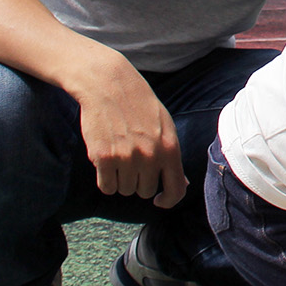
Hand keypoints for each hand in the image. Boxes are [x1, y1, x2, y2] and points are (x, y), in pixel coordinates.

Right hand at [77, 67, 187, 207]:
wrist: (109, 84)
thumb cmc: (139, 104)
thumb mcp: (165, 125)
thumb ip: (172, 155)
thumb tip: (182, 184)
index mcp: (170, 148)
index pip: (176, 190)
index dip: (168, 200)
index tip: (159, 200)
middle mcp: (150, 156)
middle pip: (145, 192)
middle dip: (139, 182)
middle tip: (132, 161)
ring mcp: (126, 158)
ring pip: (124, 190)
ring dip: (121, 179)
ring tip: (119, 155)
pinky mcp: (104, 158)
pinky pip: (106, 187)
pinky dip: (105, 180)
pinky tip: (106, 162)